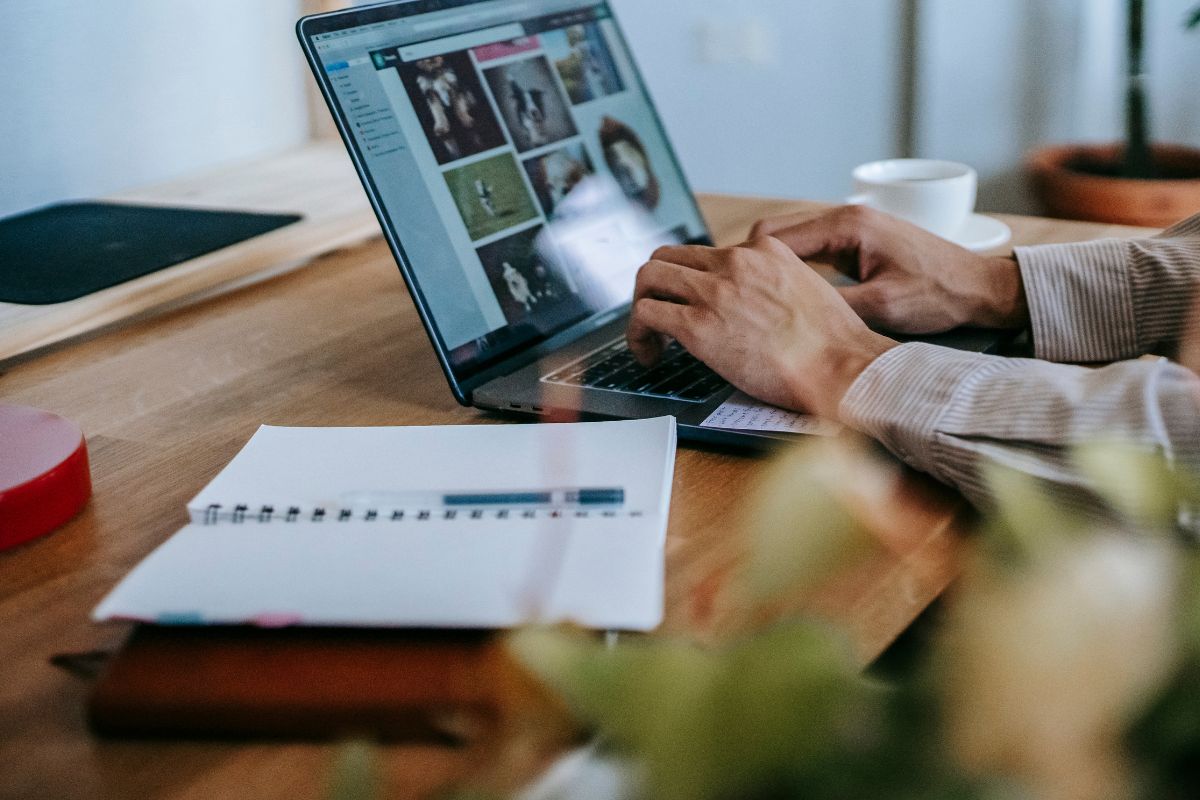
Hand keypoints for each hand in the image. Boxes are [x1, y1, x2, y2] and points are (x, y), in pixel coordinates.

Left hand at [627, 236, 898, 418]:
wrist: (843, 366)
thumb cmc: (835, 345)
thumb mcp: (809, 290)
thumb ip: (775, 286)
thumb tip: (751, 307)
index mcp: (764, 250)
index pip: (708, 253)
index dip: (693, 281)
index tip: (693, 304)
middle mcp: (735, 261)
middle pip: (669, 256)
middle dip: (657, 287)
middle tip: (659, 316)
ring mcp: (714, 290)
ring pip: (649, 277)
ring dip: (641, 305)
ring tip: (650, 337)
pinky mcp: (698, 325)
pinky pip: (646, 314)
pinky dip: (637, 334)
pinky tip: (650, 355)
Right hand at [751, 205, 1028, 334]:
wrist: (979, 287)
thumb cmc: (939, 294)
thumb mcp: (882, 307)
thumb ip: (831, 305)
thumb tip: (786, 315)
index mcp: (848, 225)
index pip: (775, 238)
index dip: (747, 266)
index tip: (730, 292)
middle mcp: (846, 218)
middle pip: (775, 235)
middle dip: (751, 266)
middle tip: (735, 299)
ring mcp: (851, 228)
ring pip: (790, 243)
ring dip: (770, 268)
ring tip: (753, 300)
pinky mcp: (856, 242)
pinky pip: (810, 251)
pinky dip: (792, 270)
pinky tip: (785, 296)